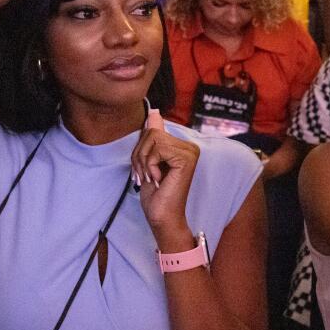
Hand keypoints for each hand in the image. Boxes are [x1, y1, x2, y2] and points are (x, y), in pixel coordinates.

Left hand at [132, 111, 199, 243]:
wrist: (163, 217)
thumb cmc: (156, 195)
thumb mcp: (147, 161)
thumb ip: (152, 137)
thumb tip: (154, 111)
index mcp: (181, 145)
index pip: (152, 130)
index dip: (141, 150)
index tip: (144, 171)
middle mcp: (189, 146)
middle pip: (151, 132)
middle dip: (140, 155)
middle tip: (146, 176)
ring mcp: (190, 151)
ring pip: (152, 138)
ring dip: (144, 161)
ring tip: (151, 178)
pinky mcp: (186, 158)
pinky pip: (157, 149)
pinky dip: (150, 165)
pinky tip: (159, 179)